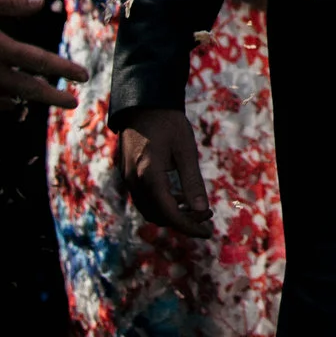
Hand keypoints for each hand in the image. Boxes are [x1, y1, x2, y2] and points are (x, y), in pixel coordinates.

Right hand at [0, 0, 88, 109]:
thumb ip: (13, 3)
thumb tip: (40, 3)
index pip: (40, 62)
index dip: (65, 69)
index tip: (84, 75)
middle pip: (30, 89)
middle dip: (55, 97)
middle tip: (73, 103)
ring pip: (9, 99)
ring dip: (28, 98)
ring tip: (43, 97)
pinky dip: (3, 103)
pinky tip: (11, 100)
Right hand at [114, 106, 212, 237]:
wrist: (143, 104)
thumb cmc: (167, 123)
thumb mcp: (186, 150)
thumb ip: (192, 181)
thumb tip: (202, 209)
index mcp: (149, 175)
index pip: (169, 213)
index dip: (189, 226)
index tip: (207, 232)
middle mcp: (134, 181)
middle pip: (158, 216)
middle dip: (183, 221)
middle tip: (207, 216)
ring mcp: (128, 179)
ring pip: (150, 210)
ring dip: (172, 214)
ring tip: (197, 208)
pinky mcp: (128, 176)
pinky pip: (144, 199)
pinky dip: (162, 204)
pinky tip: (180, 198)